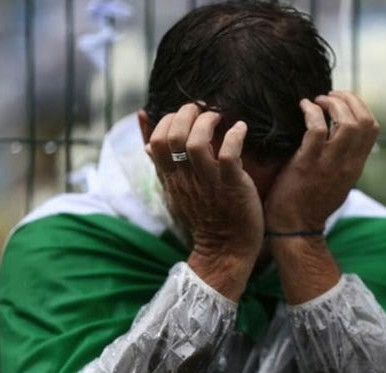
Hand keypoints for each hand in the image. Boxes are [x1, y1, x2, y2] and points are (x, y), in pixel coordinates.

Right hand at [146, 104, 262, 300]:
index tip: (183, 115)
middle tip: (202, 108)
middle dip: (186, 114)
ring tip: (218, 116)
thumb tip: (145, 140)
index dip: (167, 120)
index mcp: (171, 178)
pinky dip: (235, 136)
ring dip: (207, 122)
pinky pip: (229, 155)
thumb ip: (161, 164)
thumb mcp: (174, 190)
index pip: (156, 141)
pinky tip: (240, 129)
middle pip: (173, 136)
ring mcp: (208, 182)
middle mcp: (186, 178)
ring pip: (196, 143)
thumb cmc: (203, 217)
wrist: (226, 249)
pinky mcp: (231, 186)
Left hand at [264, 91, 378, 231]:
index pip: (372, 128)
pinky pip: (316, 128)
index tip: (342, 101)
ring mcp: (329, 164)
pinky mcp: (307, 164)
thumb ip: (343, 161)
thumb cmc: (311, 204)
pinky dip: (311, 111)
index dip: (360, 107)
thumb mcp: (337, 182)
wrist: (295, 227)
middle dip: (349, 99)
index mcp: (356, 166)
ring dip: (332, 103)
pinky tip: (303, 107)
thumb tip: (339, 138)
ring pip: (346, 122)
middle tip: (330, 95)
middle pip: (364, 121)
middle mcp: (348, 163)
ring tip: (317, 100)